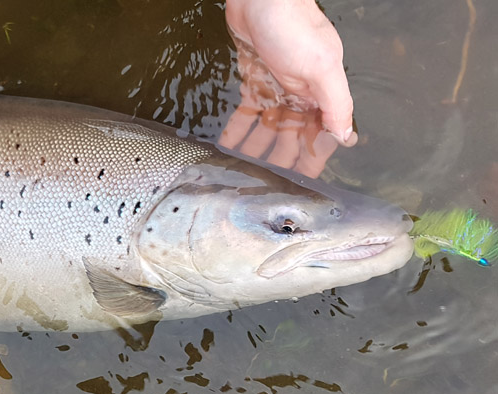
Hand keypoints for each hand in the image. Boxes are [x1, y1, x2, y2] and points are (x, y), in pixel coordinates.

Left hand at [219, 0, 357, 177]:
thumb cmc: (293, 26)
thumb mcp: (321, 66)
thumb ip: (335, 102)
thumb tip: (346, 135)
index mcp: (322, 93)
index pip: (320, 135)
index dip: (312, 160)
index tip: (302, 186)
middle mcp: (301, 93)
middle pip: (291, 136)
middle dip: (280, 160)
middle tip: (265, 185)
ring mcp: (276, 87)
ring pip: (267, 128)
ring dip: (256, 149)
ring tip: (243, 172)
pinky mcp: (253, 79)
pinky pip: (246, 112)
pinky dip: (238, 130)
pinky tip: (228, 147)